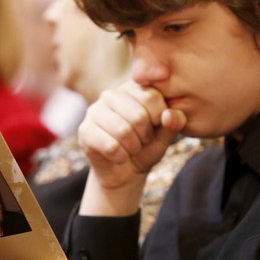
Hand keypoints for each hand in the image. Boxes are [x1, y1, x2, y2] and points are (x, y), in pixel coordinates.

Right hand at [77, 81, 185, 214]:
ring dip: (133, 147)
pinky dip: (120, 157)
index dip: (159, 120)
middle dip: (145, 136)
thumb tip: (169, 114)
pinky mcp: (84, 130)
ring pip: (122, 131)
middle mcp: (112, 94)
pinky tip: (118, 156)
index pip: (153, 97)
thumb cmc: (147, 147)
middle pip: (138, 115)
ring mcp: (94, 110)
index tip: (154, 127)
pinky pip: (109, 146)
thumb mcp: (166, 135)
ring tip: (131, 148)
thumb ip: (174, 123)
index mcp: (133, 88)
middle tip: (142, 141)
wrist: (126, 171)